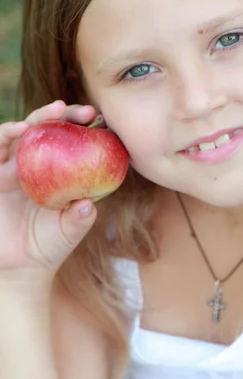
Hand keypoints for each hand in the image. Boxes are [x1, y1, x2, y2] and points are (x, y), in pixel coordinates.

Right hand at [0, 100, 98, 292]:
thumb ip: (80, 217)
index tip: (97, 117)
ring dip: (25, 123)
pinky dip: (3, 138)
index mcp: (55, 169)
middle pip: (42, 127)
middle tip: (70, 109)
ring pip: (14, 134)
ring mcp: (9, 168)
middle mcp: (32, 163)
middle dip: (56, 113)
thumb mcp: (69, 231)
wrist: (19, 270)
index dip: (80, 123)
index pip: (68, 136)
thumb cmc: (50, 246)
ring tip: (38, 120)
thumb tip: (88, 204)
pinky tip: (15, 132)